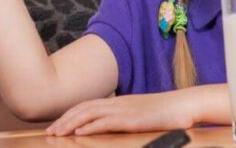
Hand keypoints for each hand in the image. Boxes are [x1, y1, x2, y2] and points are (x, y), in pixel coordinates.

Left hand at [45, 91, 195, 135]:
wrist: (185, 105)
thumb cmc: (165, 112)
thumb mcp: (140, 115)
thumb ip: (124, 118)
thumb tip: (112, 127)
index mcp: (117, 102)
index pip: (87, 106)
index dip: (70, 115)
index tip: (57, 125)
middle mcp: (117, 103)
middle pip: (83, 109)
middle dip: (64, 120)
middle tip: (49, 132)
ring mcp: (124, 109)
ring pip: (90, 114)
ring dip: (71, 123)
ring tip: (57, 133)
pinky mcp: (132, 119)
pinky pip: (106, 122)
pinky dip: (90, 126)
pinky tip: (79, 133)